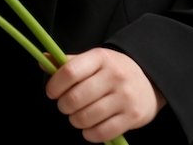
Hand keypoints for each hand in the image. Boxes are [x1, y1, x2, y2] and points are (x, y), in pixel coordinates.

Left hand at [45, 48, 165, 142]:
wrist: (149, 82)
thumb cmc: (113, 71)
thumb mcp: (94, 61)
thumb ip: (69, 63)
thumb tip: (42, 59)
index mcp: (101, 57)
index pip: (70, 71)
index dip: (55, 85)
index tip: (51, 92)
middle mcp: (115, 75)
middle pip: (75, 98)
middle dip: (64, 106)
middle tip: (65, 106)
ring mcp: (125, 97)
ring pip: (87, 117)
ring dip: (75, 121)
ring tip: (77, 117)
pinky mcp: (132, 116)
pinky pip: (102, 132)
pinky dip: (89, 134)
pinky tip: (89, 128)